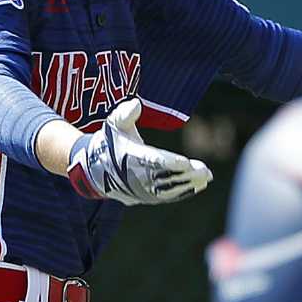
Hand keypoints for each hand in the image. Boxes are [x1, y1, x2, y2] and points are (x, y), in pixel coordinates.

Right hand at [66, 98, 212, 204]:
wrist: (95, 170)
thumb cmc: (110, 141)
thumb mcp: (113, 124)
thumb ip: (124, 113)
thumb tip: (136, 104)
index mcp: (129, 158)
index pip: (151, 161)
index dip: (168, 163)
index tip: (185, 162)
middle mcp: (135, 177)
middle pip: (163, 178)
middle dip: (184, 176)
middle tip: (204, 171)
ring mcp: (139, 190)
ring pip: (167, 190)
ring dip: (187, 185)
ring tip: (205, 177)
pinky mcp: (145, 197)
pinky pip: (166, 197)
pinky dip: (182, 192)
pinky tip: (198, 186)